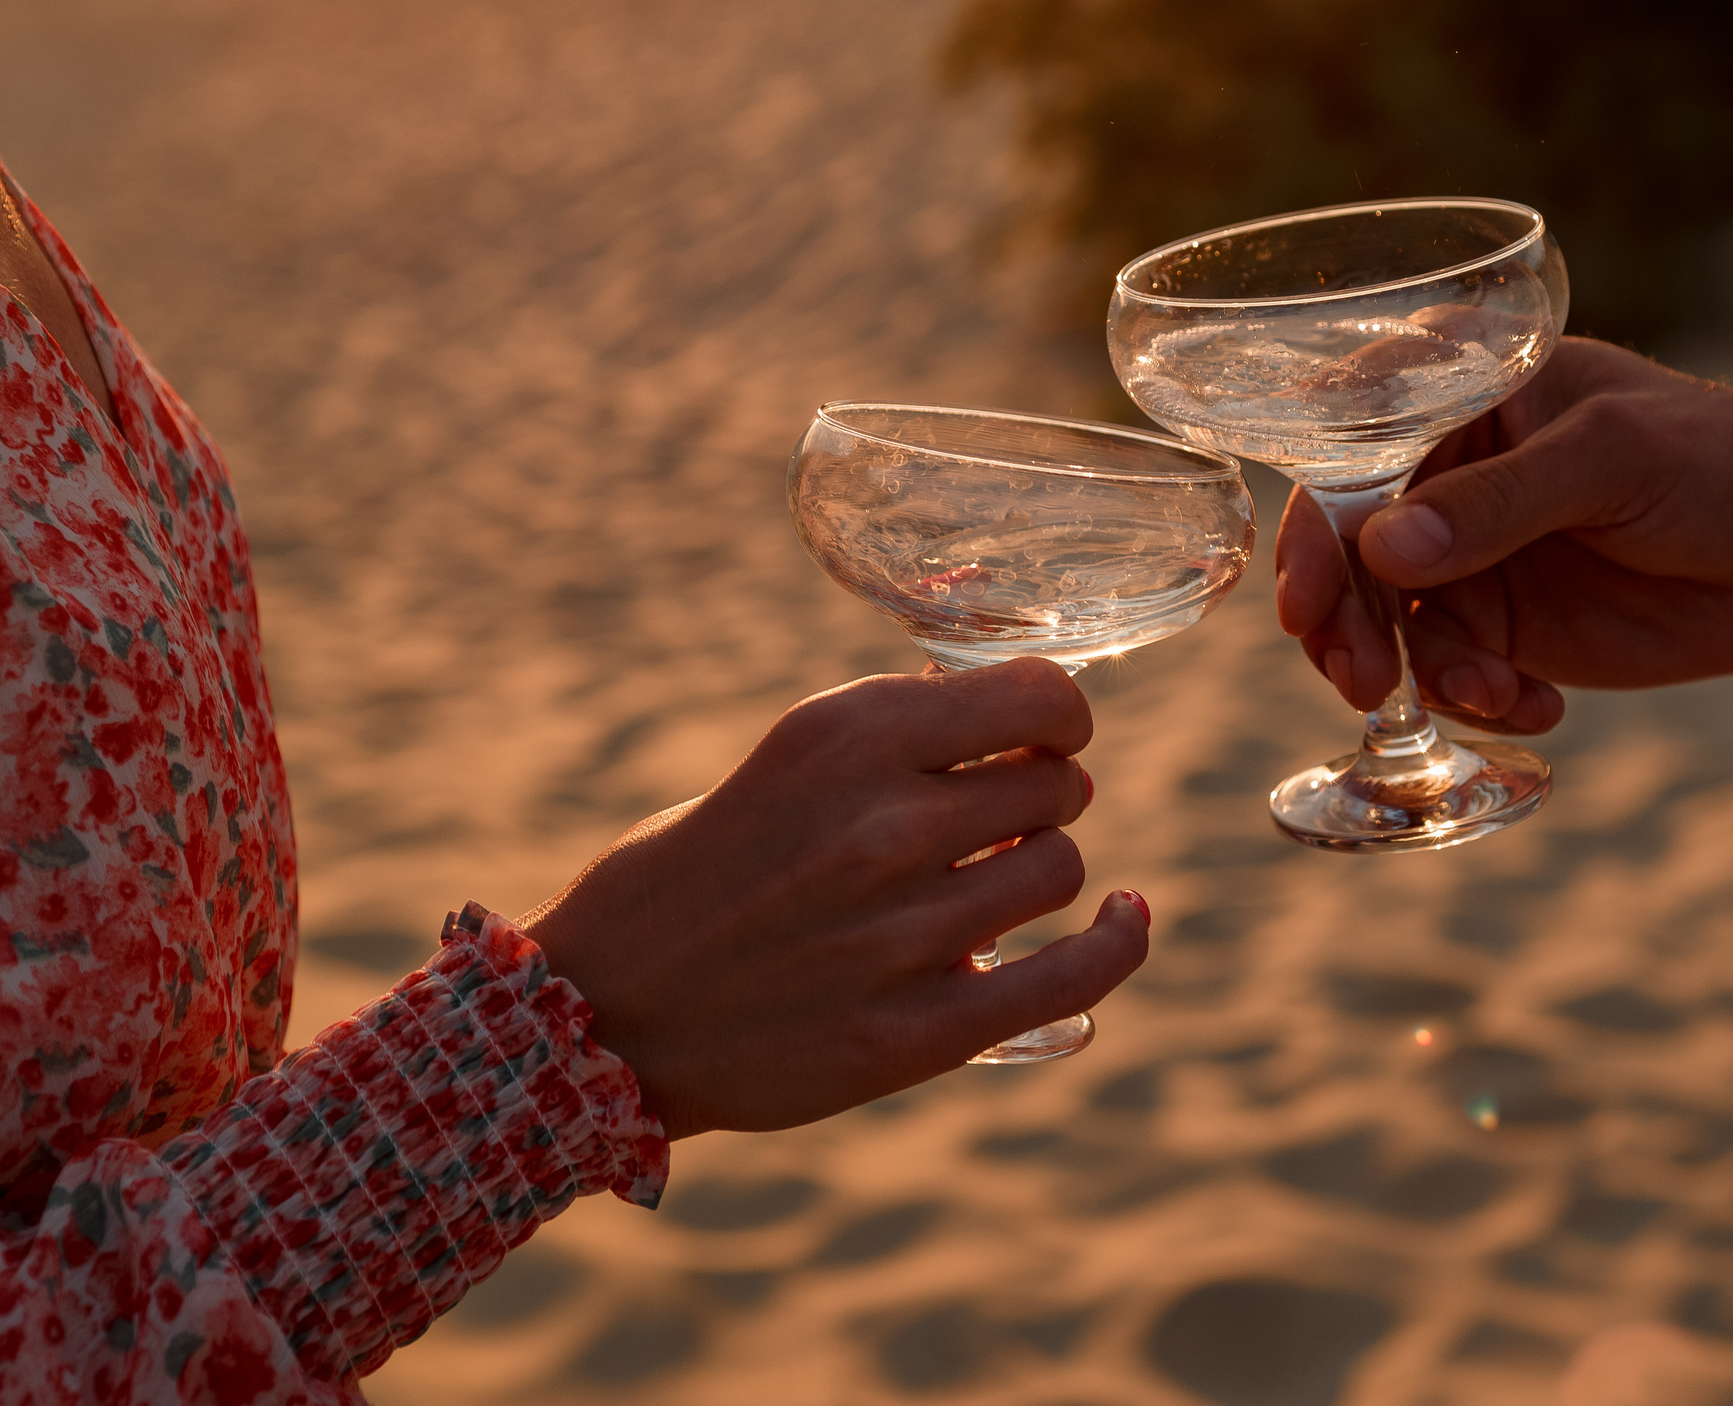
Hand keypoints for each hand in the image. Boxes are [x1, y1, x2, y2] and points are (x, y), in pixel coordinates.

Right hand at [519, 658, 1149, 1136]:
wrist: (606, 1012)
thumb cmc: (699, 872)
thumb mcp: (790, 760)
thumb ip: (902, 736)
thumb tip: (1028, 714)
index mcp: (846, 736)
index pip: (1039, 699)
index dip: (1060, 716)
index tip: (1047, 734)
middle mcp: (881, 826)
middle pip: (1058, 785)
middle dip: (1041, 795)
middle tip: (996, 820)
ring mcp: (901, 934)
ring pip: (1059, 870)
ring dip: (1038, 869)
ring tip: (985, 883)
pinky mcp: (916, 1033)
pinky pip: (1074, 976)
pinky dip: (1118, 943)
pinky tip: (1126, 918)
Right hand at [1276, 339, 1732, 728]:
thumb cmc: (1720, 464)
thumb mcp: (1615, 461)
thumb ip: (1502, 500)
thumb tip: (1383, 550)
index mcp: (1459, 389)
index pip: (1349, 447)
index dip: (1313, 523)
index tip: (1307, 599)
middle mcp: (1441, 468)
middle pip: (1343, 546)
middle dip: (1346, 621)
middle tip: (1366, 681)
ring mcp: (1462, 549)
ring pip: (1381, 620)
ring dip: (1413, 673)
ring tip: (1488, 694)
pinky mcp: (1495, 621)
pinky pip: (1441, 672)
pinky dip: (1471, 701)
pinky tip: (1536, 706)